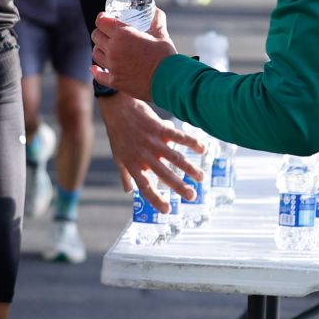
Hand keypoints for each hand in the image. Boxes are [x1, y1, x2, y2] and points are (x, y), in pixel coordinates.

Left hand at [91, 6, 176, 102]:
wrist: (169, 81)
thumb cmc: (166, 57)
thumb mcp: (162, 35)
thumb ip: (157, 21)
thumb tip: (156, 11)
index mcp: (123, 34)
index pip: (101, 22)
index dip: (102, 18)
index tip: (105, 18)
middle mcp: (114, 49)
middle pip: (96, 36)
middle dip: (101, 32)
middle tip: (107, 33)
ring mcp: (112, 66)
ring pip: (96, 53)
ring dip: (100, 49)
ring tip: (107, 49)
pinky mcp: (115, 81)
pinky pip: (98, 75)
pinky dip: (97, 70)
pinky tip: (97, 68)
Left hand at [98, 91, 205, 212]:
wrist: (117, 107)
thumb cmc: (118, 134)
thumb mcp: (118, 156)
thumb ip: (125, 175)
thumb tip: (128, 191)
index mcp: (132, 164)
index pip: (144, 186)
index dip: (155, 199)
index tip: (167, 210)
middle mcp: (143, 155)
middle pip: (163, 174)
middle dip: (179, 186)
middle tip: (192, 196)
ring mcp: (152, 141)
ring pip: (174, 157)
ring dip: (189, 168)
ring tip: (201, 178)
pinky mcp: (159, 127)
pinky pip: (177, 136)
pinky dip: (191, 142)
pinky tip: (202, 148)